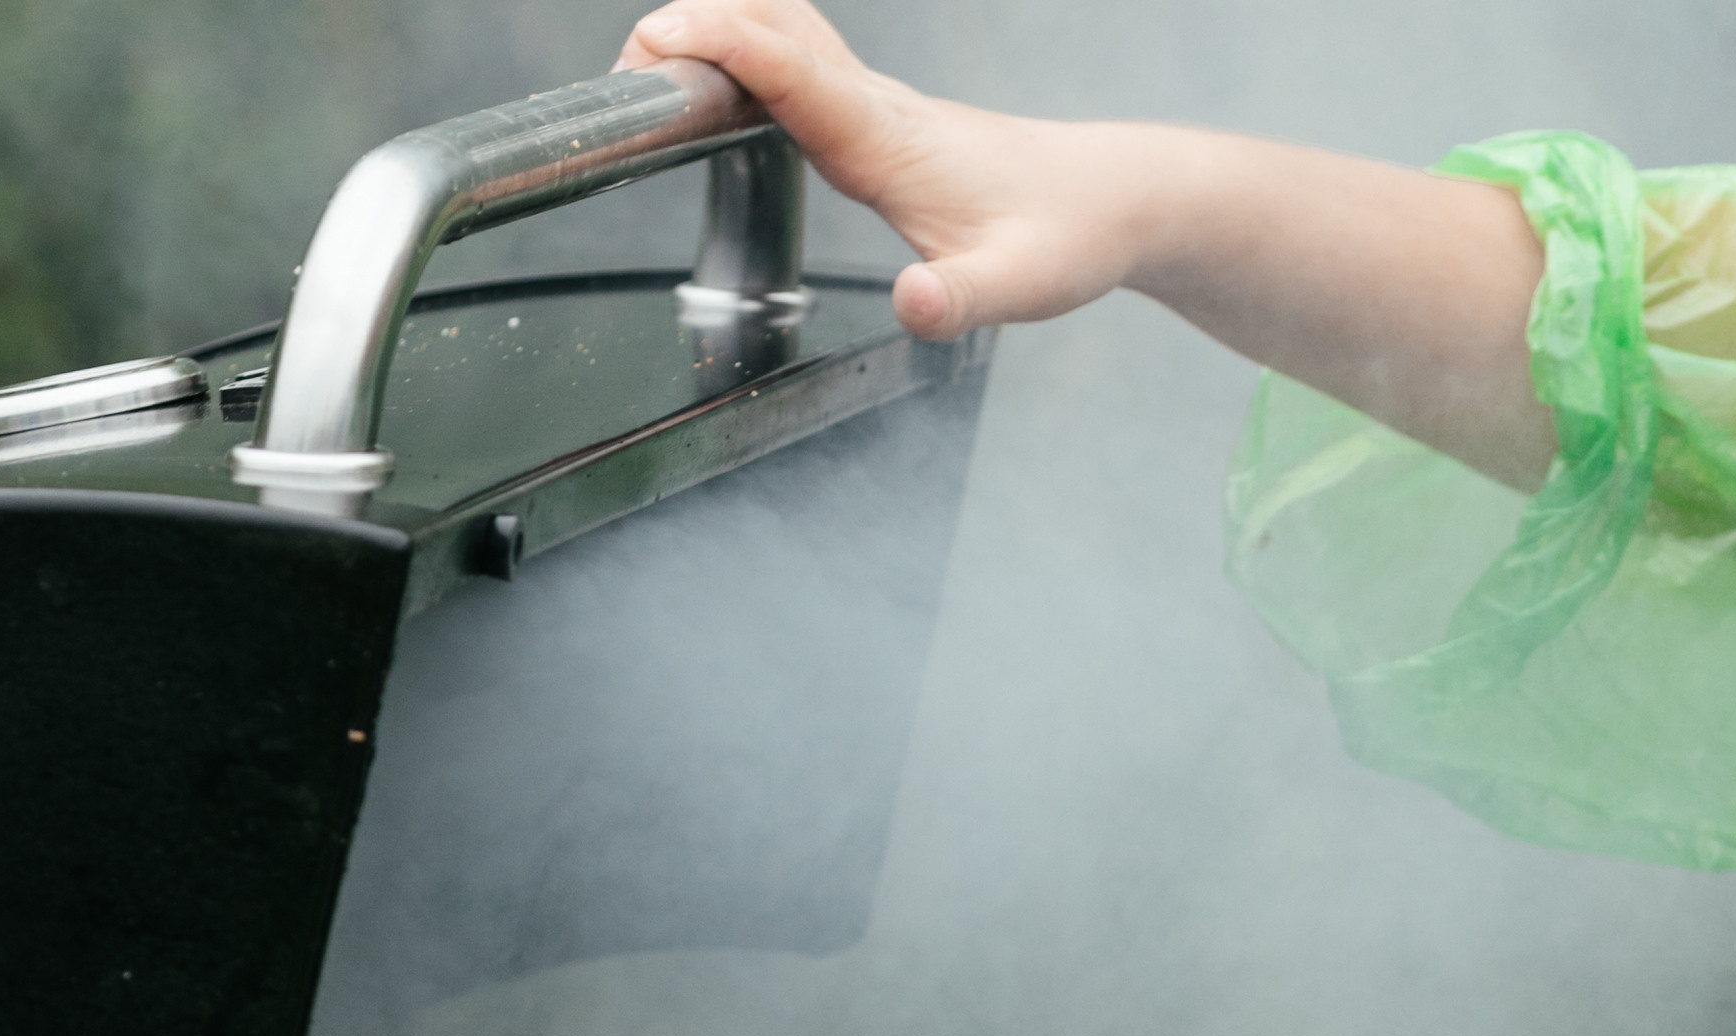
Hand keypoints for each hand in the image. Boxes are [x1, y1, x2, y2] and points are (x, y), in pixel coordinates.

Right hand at [617, 0, 1155, 341]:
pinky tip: (716, 76)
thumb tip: (913, 308)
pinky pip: (795, 60)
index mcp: (889, 141)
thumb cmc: (1065, 238)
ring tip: (648, 65)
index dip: (724, 45)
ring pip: (781, 31)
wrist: (1109, 198)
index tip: (659, 44)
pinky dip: (744, 48)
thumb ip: (962, 302)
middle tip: (625, 65)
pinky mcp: (875, 117)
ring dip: (713, 27)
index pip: (793, 72)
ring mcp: (873, 106)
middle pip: (771, 29)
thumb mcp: (1020, 288)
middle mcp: (874, 108)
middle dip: (692, 27)